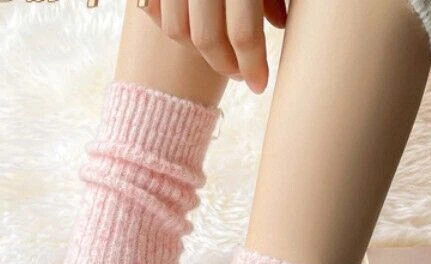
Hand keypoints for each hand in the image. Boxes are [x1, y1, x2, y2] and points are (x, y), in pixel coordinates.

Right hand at [140, 0, 286, 92]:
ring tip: (216, 48)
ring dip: (196, 48)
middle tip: (239, 71)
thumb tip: (279, 24)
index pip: (243, 34)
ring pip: (176, 30)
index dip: (253, 66)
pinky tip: (190, 25)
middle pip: (207, 39)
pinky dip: (168, 23)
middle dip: (225, 64)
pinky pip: (152, 10)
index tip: (259, 85)